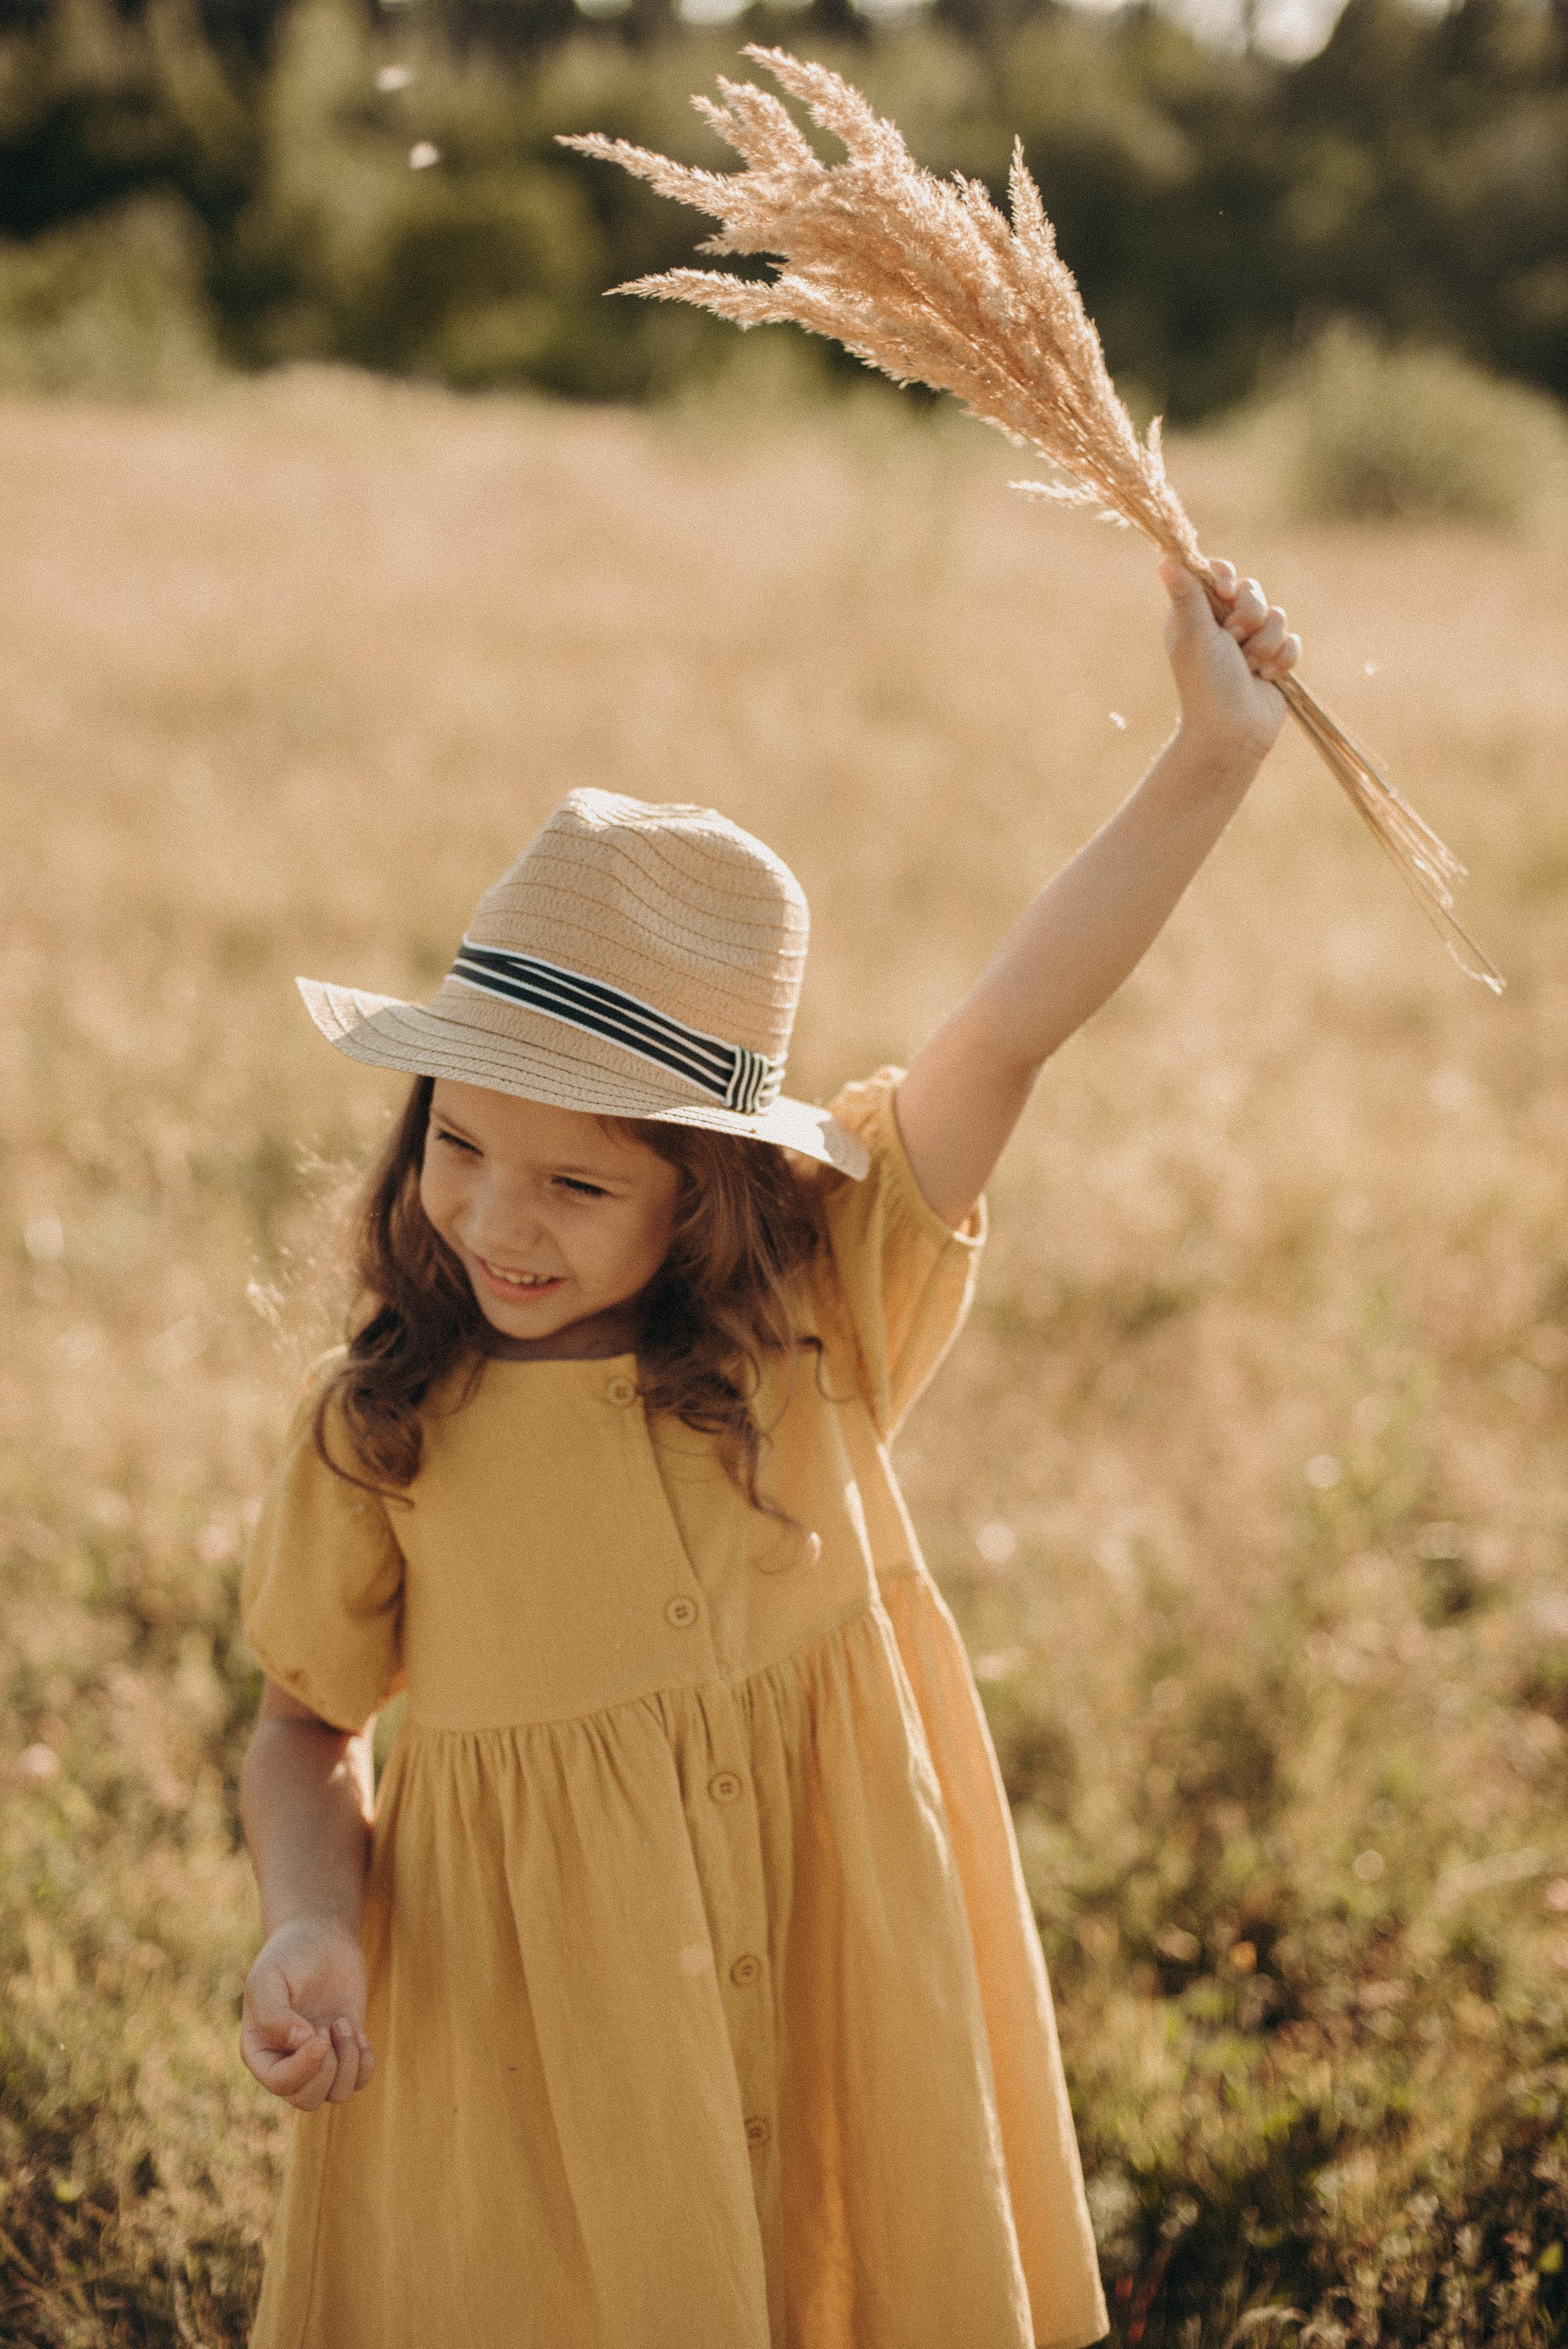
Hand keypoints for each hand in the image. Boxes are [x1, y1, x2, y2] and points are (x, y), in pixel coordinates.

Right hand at [241, 1915, 373, 2111]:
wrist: (321, 1938)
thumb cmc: (289, 1956)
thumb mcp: (268, 1977)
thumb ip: (272, 2014)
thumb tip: (300, 2044)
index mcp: (259, 2051)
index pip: (279, 2083)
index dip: (303, 2068)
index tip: (319, 2034)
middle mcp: (286, 2063)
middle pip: (307, 2099)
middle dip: (326, 2067)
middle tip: (328, 2026)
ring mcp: (317, 2061)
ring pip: (336, 2095)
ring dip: (347, 2061)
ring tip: (341, 2023)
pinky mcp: (344, 2053)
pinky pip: (359, 2082)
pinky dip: (364, 2062)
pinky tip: (358, 2033)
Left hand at [1158, 556, 1301, 765]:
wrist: (1232, 733)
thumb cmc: (1207, 684)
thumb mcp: (1195, 635)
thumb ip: (1186, 595)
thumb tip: (1165, 558)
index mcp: (1196, 615)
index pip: (1216, 573)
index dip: (1226, 579)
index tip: (1224, 594)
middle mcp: (1221, 625)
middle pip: (1252, 591)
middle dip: (1249, 617)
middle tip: (1233, 642)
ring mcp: (1250, 642)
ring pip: (1277, 615)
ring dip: (1265, 644)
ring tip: (1249, 668)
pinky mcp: (1273, 660)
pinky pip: (1292, 641)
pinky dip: (1282, 660)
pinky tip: (1265, 678)